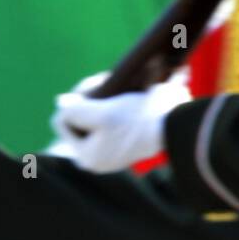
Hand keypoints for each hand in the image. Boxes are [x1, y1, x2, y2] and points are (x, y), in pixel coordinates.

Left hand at [50, 72, 189, 172]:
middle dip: (93, 98)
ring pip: (99, 114)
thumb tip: (60, 103)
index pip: (64, 121)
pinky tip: (131, 92)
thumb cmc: (137, 120)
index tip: (96, 89)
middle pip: (82, 118)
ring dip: (107, 97)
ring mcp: (117, 148)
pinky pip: (117, 117)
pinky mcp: (133, 138)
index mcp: (88, 157)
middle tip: (108, 82)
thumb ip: (73, 110)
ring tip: (121, 86)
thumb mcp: (101, 113)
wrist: (177, 123)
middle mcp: (101, 156)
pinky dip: (121, 102)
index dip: (76, 101)